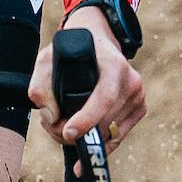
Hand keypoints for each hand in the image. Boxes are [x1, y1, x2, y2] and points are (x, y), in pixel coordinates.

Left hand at [27, 6, 147, 152]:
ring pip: (109, 133)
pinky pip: (117, 136)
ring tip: (64, 123)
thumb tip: (52, 119)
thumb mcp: (48, 59)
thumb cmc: (71, 51)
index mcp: (113, 64)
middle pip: (104, 122)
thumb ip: (41, 87)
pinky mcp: (140, 108)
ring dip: (85, 138)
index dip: (87, 119)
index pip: (105, 98)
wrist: (97, 40)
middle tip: (53, 127)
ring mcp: (138, 96)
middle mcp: (130, 81)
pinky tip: (82, 133)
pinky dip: (99, 141)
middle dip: (77, 133)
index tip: (68, 132)